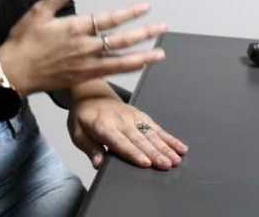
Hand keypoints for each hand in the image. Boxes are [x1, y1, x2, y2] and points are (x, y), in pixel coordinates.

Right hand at [0, 0, 166, 95]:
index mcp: (74, 29)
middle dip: (145, 34)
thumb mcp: (38, 12)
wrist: (14, 71)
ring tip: (160, 53)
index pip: (108, 19)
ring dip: (143, 56)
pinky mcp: (83, 77)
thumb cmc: (23, 41)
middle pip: (121, 40)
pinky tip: (138, 66)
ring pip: (121, 60)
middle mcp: (85, 47)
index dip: (129, 13)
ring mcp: (86, 64)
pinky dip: (127, 69)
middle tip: (163, 28)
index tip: (145, 8)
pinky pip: (111, 73)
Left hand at [69, 96, 187, 169]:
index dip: (133, 152)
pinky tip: (180, 148)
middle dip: (154, 152)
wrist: (91, 94)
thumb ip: (89, 148)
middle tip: (167, 165)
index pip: (119, 141)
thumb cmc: (84, 117)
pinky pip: (157, 127)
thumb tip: (98, 163)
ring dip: (165, 147)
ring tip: (176, 159)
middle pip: (139, 139)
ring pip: (151, 133)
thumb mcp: (77, 133)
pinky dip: (169, 138)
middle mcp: (120, 121)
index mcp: (102, 125)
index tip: (145, 163)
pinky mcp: (141, 116)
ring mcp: (132, 117)